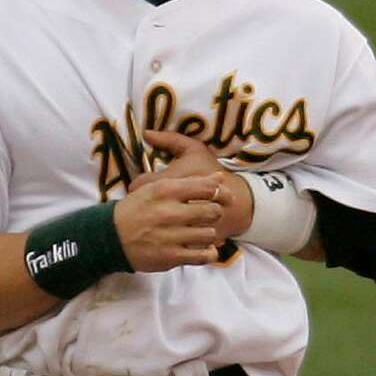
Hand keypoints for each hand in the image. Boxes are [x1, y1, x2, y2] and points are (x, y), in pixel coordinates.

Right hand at [114, 173, 226, 271]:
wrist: (110, 236)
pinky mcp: (170, 256)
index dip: (222, 193)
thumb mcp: (159, 188)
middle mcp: (169, 212)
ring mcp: (170, 236)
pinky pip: (203, 256)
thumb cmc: (137, 209)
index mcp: (165, 190)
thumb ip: (190, 183)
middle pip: (212, 212)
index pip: (207, 188)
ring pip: (209, 234)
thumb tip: (220, 178)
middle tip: (208, 216)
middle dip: (215, 213)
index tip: (224, 197)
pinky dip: (208, 253)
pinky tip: (202, 249)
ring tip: (200, 233)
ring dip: (209, 234)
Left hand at [131, 129, 253, 239]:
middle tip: (147, 203)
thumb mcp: (193, 150)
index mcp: (173, 181)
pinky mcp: (188, 240)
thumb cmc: (210, 172)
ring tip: (154, 217)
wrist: (237, 202)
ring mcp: (182, 225)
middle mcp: (176, 205)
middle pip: (143, 208)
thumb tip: (146, 133)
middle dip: (143, 206)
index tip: (143, 186)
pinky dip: (165, 237)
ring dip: (152, 222)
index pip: (139, 185)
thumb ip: (170, 141)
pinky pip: (169, 241)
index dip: (138, 185)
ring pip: (154, 227)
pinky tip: (167, 230)